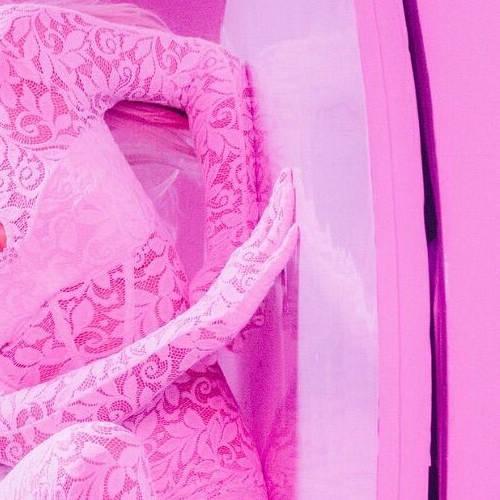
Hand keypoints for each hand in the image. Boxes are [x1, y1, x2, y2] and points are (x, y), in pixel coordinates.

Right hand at [193, 169, 298, 343]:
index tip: (284, 184)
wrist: (204, 326)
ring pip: (274, 233)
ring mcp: (254, 266)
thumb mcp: (234, 284)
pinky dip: (286, 243)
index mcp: (245, 255)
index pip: (265, 225)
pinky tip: (296, 229)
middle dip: (281, 196)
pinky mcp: (258, 282)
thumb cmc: (217, 311)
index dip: (276, 204)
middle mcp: (249, 255)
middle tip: (289, 172)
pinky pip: (276, 260)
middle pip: (269, 221)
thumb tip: (250, 264)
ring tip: (292, 188)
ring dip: (285, 210)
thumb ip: (243, 272)